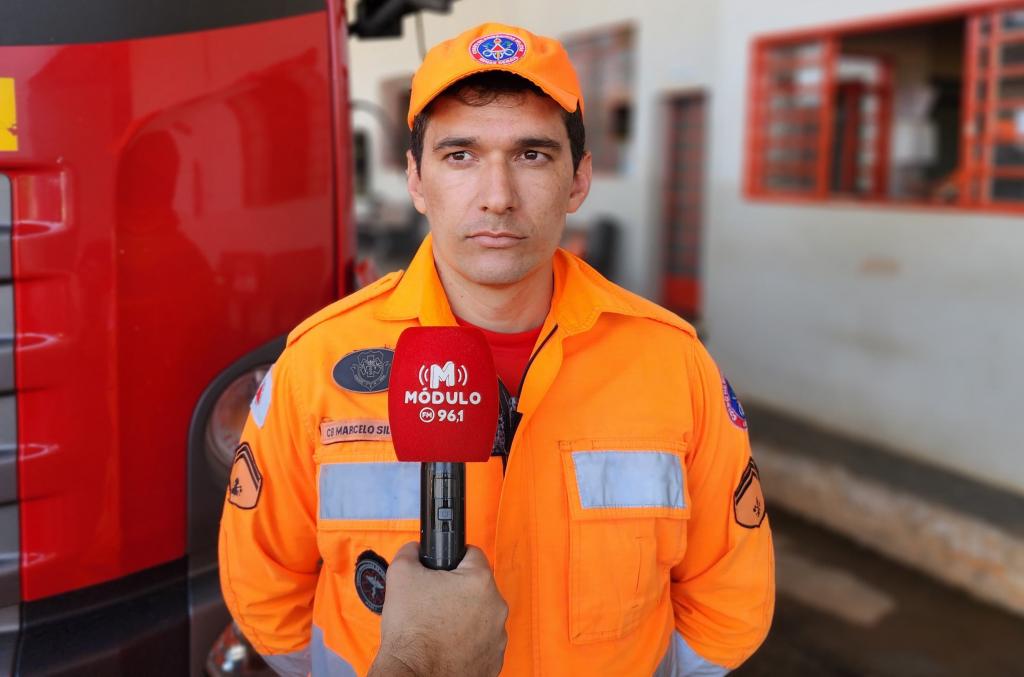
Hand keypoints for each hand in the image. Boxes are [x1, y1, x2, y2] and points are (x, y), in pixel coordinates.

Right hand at [368, 543, 507, 676]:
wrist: (415, 675)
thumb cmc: (411, 630)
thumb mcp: (401, 574)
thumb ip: (411, 552)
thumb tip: (415, 549)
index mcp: (480, 581)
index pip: (471, 554)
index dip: (451, 559)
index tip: (441, 570)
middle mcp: (496, 607)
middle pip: (476, 587)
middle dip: (456, 590)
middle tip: (433, 601)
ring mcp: (497, 636)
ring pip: (480, 615)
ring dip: (463, 617)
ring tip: (437, 626)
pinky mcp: (493, 660)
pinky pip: (481, 641)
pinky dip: (466, 641)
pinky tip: (446, 644)